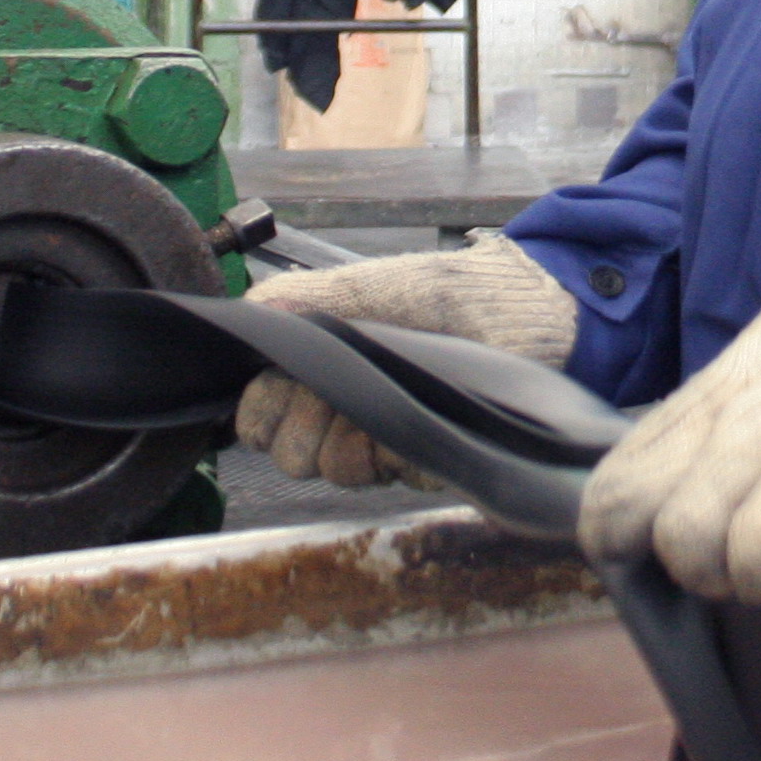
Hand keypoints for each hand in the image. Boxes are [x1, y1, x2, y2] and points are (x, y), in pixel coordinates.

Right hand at [233, 234, 578, 486]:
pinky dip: (402, 449)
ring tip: (384, 402)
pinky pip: (394, 475)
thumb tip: (247, 312)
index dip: (261, 413)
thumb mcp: (363, 286)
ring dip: (352, 441)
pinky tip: (421, 418)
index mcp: (320, 370)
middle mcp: (344, 411)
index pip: (257, 418)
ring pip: (335, 471)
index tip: (286, 387)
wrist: (514, 311)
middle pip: (290, 456)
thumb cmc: (438, 293)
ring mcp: (383, 438)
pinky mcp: (425, 459)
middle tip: (336, 397)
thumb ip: (300, 297)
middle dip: (305, 430)